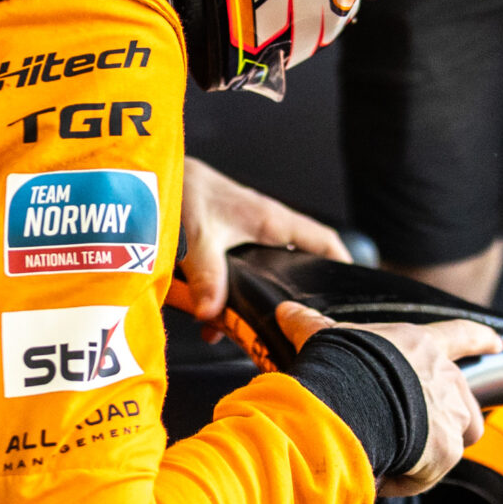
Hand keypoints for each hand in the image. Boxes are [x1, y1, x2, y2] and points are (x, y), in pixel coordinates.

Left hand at [170, 158, 349, 338]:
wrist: (152, 173)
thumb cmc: (184, 188)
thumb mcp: (200, 236)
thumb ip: (208, 274)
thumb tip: (212, 312)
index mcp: (271, 221)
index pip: (322, 241)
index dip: (341, 264)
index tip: (350, 293)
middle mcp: (263, 227)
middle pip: (294, 265)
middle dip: (291, 297)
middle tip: (289, 326)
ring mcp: (243, 233)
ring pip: (260, 273)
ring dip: (249, 300)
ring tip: (235, 330)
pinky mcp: (222, 239)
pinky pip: (234, 272)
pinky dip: (224, 294)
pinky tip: (206, 315)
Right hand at [276, 300, 497, 496]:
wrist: (350, 405)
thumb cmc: (340, 366)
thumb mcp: (324, 338)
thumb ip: (309, 325)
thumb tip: (285, 311)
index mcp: (421, 345)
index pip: (460, 335)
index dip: (478, 338)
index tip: (496, 343)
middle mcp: (445, 377)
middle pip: (464, 399)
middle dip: (444, 416)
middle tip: (411, 431)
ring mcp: (451, 414)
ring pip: (459, 437)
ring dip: (435, 450)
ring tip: (398, 456)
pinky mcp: (447, 450)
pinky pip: (430, 473)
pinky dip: (407, 478)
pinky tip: (380, 475)